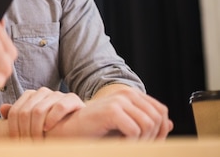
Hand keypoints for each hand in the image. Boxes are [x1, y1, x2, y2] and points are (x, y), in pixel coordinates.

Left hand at [0, 87, 84, 139]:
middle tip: (27, 146)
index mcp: (32, 96)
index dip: (14, 129)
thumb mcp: (36, 122)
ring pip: (39, 110)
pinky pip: (59, 107)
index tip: (16, 143)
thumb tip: (2, 108)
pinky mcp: (73, 99)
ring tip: (38, 142)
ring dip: (36, 130)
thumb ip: (20, 115)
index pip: (16, 112)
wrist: (84, 122)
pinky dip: (52, 119)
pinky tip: (49, 129)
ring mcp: (58, 94)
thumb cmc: (56, 125)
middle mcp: (43, 92)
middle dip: (25, 132)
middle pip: (26, 112)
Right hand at [47, 88, 172, 138]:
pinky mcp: (111, 110)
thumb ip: (146, 123)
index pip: (161, 111)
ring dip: (141, 141)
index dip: (161, 130)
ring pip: (148, 124)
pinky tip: (119, 144)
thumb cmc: (97, 129)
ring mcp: (119, 100)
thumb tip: (170, 124)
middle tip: (137, 147)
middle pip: (157, 118)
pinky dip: (130, 143)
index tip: (149, 144)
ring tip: (127, 145)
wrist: (70, 129)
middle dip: (152, 138)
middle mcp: (127, 93)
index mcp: (131, 94)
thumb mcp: (125, 126)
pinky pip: (134, 130)